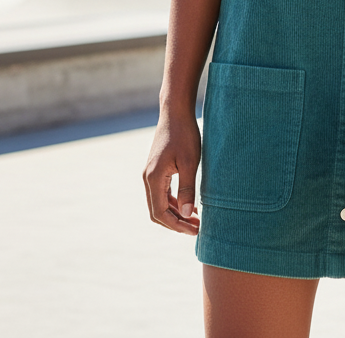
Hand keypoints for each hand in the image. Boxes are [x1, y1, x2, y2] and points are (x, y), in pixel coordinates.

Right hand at [143, 108, 202, 234]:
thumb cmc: (185, 134)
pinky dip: (173, 202)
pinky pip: (162, 192)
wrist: (175, 112)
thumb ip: (187, 189)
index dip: (176, 225)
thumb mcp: (190, 162)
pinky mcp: (156, 169)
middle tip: (196, 228)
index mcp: (154, 178)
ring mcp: (151, 173)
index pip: (160, 213)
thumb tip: (187, 214)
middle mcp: (148, 178)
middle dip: (176, 223)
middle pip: (157, 211)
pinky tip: (189, 204)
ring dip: (175, 213)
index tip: (194, 231)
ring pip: (159, 203)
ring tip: (195, 219)